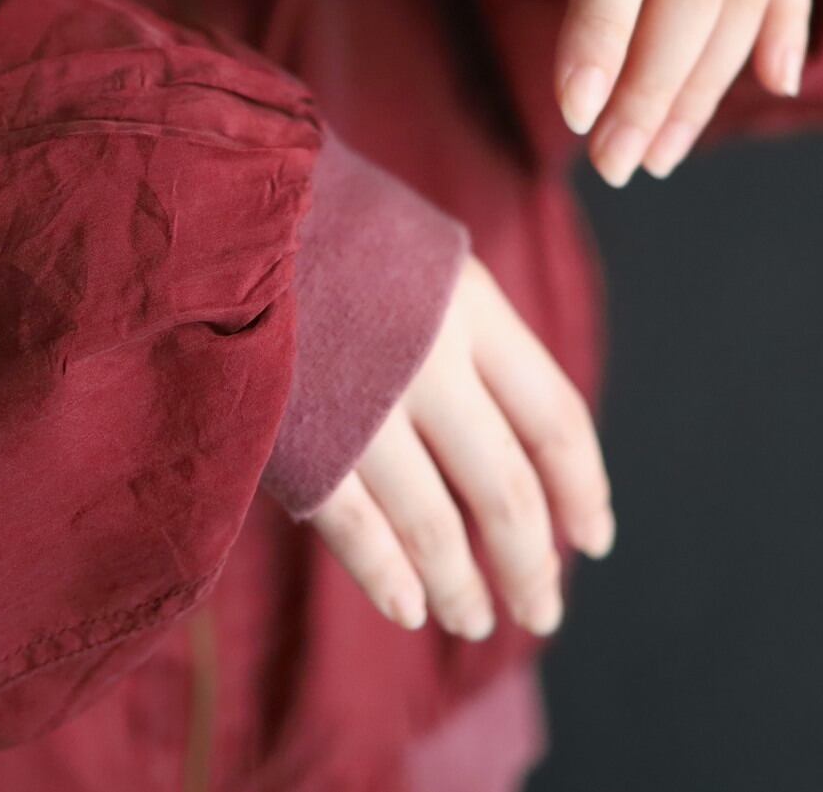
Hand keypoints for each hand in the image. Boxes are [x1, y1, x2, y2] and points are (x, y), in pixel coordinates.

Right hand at [308, 255, 613, 638]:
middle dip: (529, 562)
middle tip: (541, 611)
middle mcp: (430, 361)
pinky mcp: (295, 433)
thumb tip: (515, 425)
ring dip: (460, 584)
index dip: (583, 488)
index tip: (595, 537)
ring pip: (432, 524)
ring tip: (473, 619)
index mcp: (472, 308)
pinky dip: (384, 574)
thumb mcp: (422, 254)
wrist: (227, 203)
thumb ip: (468, 329)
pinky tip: (409, 607)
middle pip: (505, 489)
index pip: (555, 421)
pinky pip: (352, 524)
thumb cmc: (329, 224)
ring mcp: (362, 403)